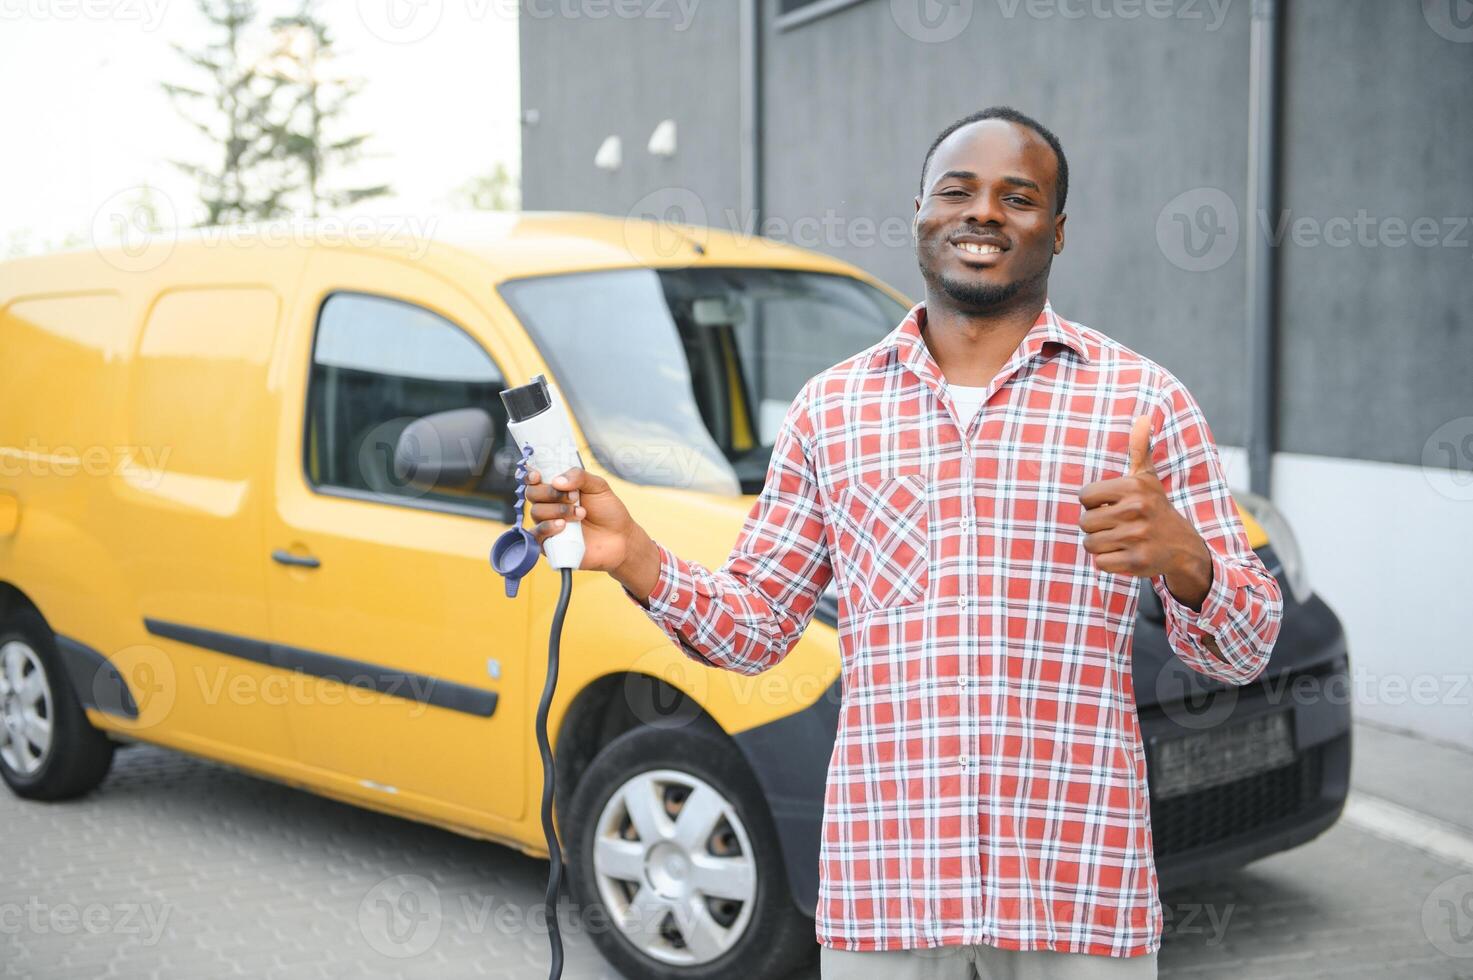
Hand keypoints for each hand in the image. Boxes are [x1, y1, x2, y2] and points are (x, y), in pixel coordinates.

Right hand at [524, 466, 640, 572]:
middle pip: (532, 494)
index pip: (534, 480)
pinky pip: (536, 534)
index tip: (537, 476)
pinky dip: (548, 527)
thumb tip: (556, 481)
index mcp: (558, 488)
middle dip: (551, 493)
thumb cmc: (608, 511)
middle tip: (574, 497)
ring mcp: (548, 524)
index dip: (531, 476)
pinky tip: (563, 526)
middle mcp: (549, 505)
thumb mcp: (598, 486)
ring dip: (558, 510)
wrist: (620, 538)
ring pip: (536, 512)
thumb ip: (579, 477)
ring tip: (581, 514)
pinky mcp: (549, 544)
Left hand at [1078, 415, 1212, 606]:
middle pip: (1085, 522)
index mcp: (1134, 487)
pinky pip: (1100, 563)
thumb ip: (1140, 449)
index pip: (1084, 496)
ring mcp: (1137, 537)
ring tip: (1123, 540)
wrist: (1183, 547)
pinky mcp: (1137, 562)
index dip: (1094, 503)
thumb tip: (1142, 417)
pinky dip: (1109, 562)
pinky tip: (1126, 554)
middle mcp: (1136, 510)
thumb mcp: (1148, 478)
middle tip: (1119, 526)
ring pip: (1090, 544)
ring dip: (1102, 545)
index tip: (1113, 506)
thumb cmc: (1155, 508)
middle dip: (1097, 526)